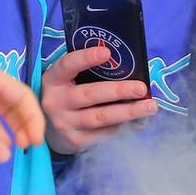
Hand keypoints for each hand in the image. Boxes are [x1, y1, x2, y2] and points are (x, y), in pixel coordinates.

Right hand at [40, 45, 154, 154]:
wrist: (46, 128)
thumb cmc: (66, 94)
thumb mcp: (66, 80)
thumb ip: (86, 71)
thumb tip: (125, 63)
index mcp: (53, 80)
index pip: (68, 65)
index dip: (85, 58)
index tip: (107, 52)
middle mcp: (55, 102)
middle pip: (90, 95)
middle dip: (118, 91)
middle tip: (141, 88)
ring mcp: (65, 124)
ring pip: (100, 118)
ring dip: (128, 112)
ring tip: (150, 107)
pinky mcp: (75, 141)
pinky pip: (103, 134)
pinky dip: (123, 127)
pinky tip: (139, 121)